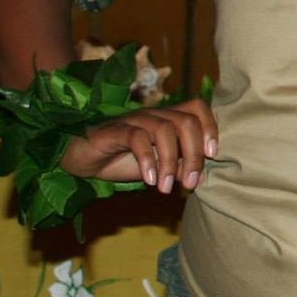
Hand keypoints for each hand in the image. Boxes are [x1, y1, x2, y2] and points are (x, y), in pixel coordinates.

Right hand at [59, 99, 218, 193]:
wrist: (83, 160)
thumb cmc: (124, 160)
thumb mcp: (159, 165)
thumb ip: (179, 165)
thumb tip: (201, 176)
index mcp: (167, 118)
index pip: (197, 107)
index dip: (210, 127)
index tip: (212, 155)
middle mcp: (153, 114)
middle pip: (186, 122)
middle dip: (194, 154)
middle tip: (190, 183)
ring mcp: (133, 120)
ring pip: (164, 129)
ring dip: (170, 162)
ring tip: (167, 188)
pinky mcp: (113, 131)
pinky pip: (136, 138)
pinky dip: (147, 160)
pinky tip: (149, 180)